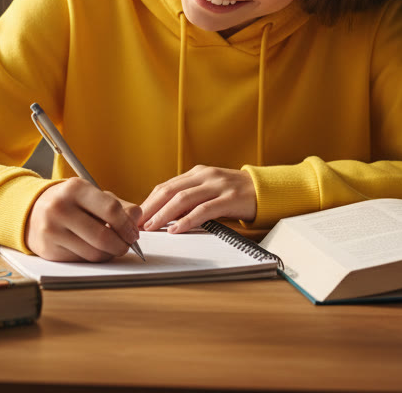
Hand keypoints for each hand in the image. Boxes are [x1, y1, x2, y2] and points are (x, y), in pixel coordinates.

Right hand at [24, 178, 142, 261]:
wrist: (30, 210)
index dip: (127, 226)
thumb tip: (137, 218)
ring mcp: (52, 230)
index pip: (111, 210)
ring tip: (109, 247)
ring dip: (108, 254)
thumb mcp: (91, 195)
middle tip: (126, 245)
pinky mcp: (48, 250)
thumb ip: (118, 205)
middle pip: (103, 236)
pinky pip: (81, 261)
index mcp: (75, 189)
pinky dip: (92, 258)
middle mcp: (60, 208)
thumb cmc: (68, 202)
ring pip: (94, 253)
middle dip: (121, 245)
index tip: (133, 234)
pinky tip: (91, 248)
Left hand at [139, 165, 255, 232]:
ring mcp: (217, 186)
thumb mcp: (209, 190)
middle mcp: (205, 176)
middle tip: (137, 223)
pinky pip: (204, 210)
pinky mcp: (229, 199)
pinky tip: (176, 229)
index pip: (165, 187)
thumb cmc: (235, 193)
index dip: (149, 202)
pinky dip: (187, 220)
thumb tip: (163, 215)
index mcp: (196, 173)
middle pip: (169, 191)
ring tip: (151, 227)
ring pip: (183, 199)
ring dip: (164, 215)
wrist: (266, 190)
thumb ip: (190, 197)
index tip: (136, 217)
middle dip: (151, 208)